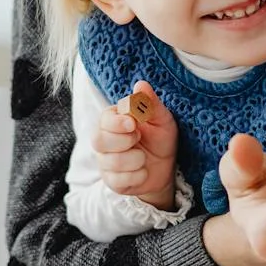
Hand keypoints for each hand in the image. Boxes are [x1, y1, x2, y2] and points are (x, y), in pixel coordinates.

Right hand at [94, 82, 177, 209]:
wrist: (166, 168)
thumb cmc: (160, 138)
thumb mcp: (162, 120)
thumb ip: (150, 103)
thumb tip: (140, 84)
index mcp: (112, 120)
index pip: (104, 119)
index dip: (117, 122)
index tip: (132, 123)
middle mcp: (103, 140)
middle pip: (98, 140)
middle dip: (124, 141)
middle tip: (138, 138)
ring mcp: (105, 162)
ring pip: (112, 162)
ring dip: (136, 159)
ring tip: (144, 156)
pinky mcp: (111, 181)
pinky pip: (119, 180)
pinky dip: (138, 176)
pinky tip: (143, 171)